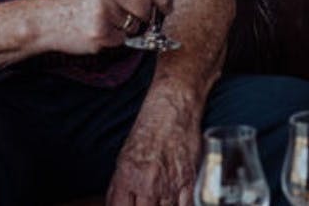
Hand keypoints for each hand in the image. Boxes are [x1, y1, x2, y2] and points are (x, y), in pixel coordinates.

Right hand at [38, 0, 172, 54]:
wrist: (43, 20)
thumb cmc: (72, 2)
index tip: (167, 7)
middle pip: (145, 7)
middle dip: (143, 17)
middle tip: (131, 19)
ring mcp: (103, 12)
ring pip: (134, 25)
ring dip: (125, 29)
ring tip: (105, 23)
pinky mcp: (99, 33)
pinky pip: (121, 40)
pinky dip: (112, 40)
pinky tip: (96, 32)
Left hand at [108, 84, 200, 205]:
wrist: (173, 110)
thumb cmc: (149, 132)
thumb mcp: (124, 159)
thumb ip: (119, 188)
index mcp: (127, 178)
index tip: (130, 205)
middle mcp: (147, 183)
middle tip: (146, 201)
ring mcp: (169, 183)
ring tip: (158, 201)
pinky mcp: (189, 180)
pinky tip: (174, 203)